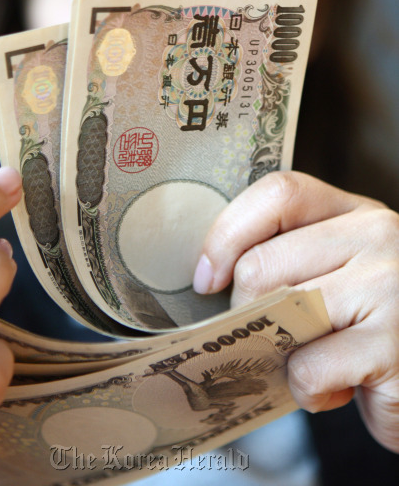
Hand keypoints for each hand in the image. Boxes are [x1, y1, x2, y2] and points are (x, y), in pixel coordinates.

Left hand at [193, 171, 398, 452]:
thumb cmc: (368, 320)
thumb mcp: (338, 268)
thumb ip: (289, 256)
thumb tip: (211, 277)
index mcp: (355, 211)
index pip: (277, 195)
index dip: (227, 236)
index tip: (208, 279)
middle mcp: (377, 236)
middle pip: (261, 265)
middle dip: (247, 313)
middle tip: (272, 334)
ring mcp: (389, 287)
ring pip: (279, 315)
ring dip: (281, 354)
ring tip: (313, 361)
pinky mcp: (393, 346)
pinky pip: (308, 369)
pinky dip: (309, 392)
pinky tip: (341, 388)